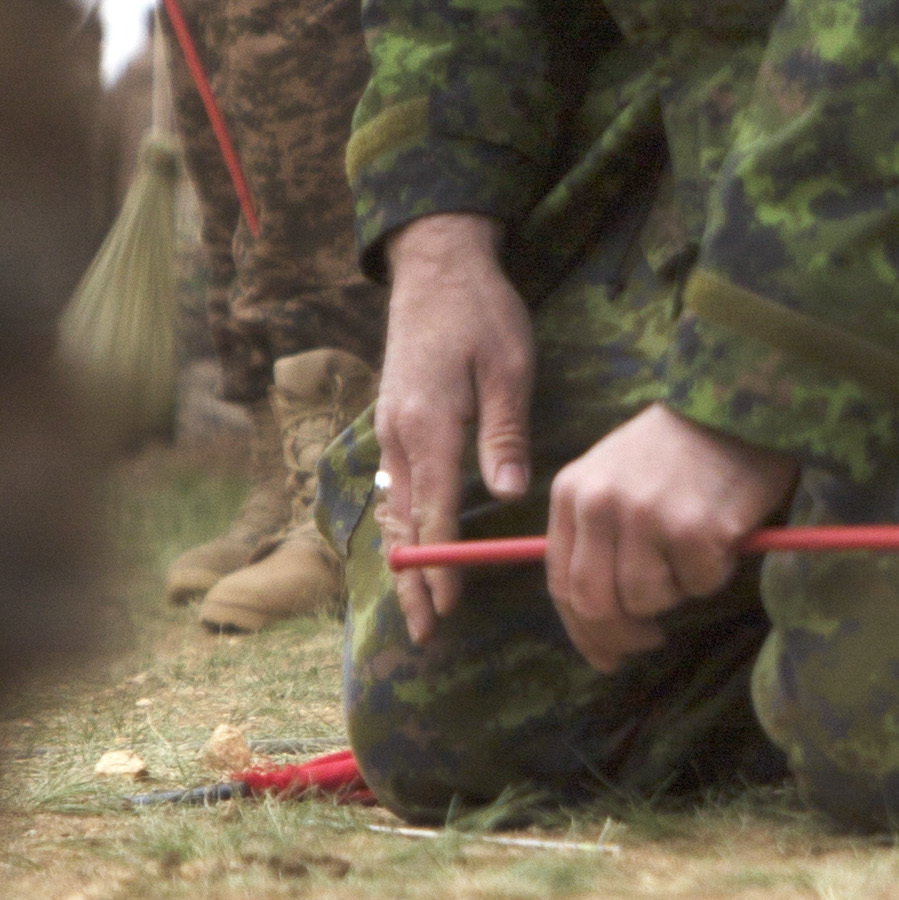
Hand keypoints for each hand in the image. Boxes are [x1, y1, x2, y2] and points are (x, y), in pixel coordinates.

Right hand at [377, 215, 536, 645]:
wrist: (435, 265)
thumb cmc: (482, 312)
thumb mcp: (509, 365)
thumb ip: (505, 432)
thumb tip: (508, 493)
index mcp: (429, 425)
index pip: (434, 514)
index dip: (441, 566)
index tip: (448, 608)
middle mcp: (398, 435)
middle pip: (403, 526)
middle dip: (413, 584)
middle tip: (424, 634)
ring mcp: (389, 429)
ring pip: (393, 511)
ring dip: (405, 562)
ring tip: (416, 608)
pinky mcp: (393, 422)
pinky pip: (393, 488)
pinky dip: (402, 528)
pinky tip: (414, 551)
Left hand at [544, 405, 799, 671]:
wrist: (736, 401)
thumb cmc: (678, 450)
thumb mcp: (613, 476)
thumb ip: (595, 535)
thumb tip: (596, 619)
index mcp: (571, 493)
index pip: (562, 585)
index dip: (583, 631)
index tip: (605, 654)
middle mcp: (599, 504)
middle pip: (597, 605)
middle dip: (623, 636)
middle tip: (649, 639)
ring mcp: (644, 516)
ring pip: (649, 600)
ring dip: (678, 591)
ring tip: (694, 551)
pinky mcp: (691, 528)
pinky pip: (699, 583)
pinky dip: (715, 571)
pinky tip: (721, 533)